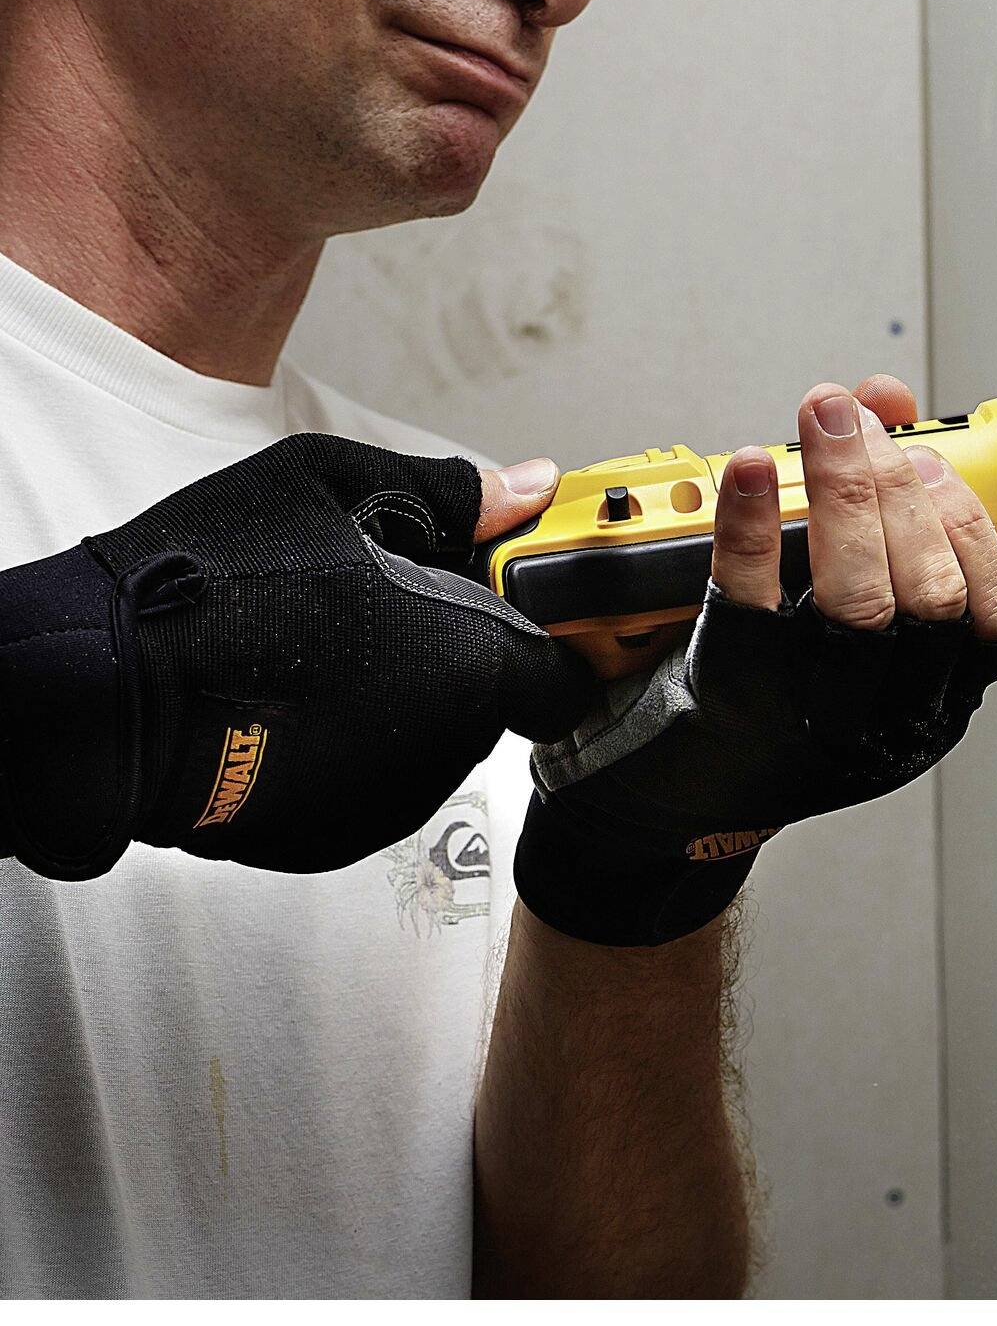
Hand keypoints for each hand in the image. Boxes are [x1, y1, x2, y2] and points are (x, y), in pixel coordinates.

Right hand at [0, 434, 593, 879]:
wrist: (101, 694)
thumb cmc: (211, 585)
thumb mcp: (334, 488)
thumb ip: (450, 493)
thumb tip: (527, 485)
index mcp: (470, 663)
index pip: (565, 680)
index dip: (543, 640)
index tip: (506, 609)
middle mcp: (446, 748)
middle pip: (489, 704)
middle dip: (456, 657)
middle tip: (383, 608)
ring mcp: (389, 802)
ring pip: (428, 744)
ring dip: (400, 702)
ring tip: (319, 654)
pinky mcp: (332, 840)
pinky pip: (369, 784)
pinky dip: (346, 748)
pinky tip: (289, 706)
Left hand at [511, 376, 996, 946]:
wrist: (670, 805)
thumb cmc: (771, 710)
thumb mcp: (854, 640)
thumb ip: (882, 525)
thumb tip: (885, 404)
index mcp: (931, 710)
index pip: (993, 617)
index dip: (970, 528)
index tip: (933, 465)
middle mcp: (885, 723)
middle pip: (928, 596)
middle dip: (901, 491)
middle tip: (857, 422)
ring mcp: (814, 716)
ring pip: (860, 602)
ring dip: (847, 495)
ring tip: (822, 422)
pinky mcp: (733, 695)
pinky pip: (752, 600)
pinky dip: (755, 524)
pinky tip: (754, 467)